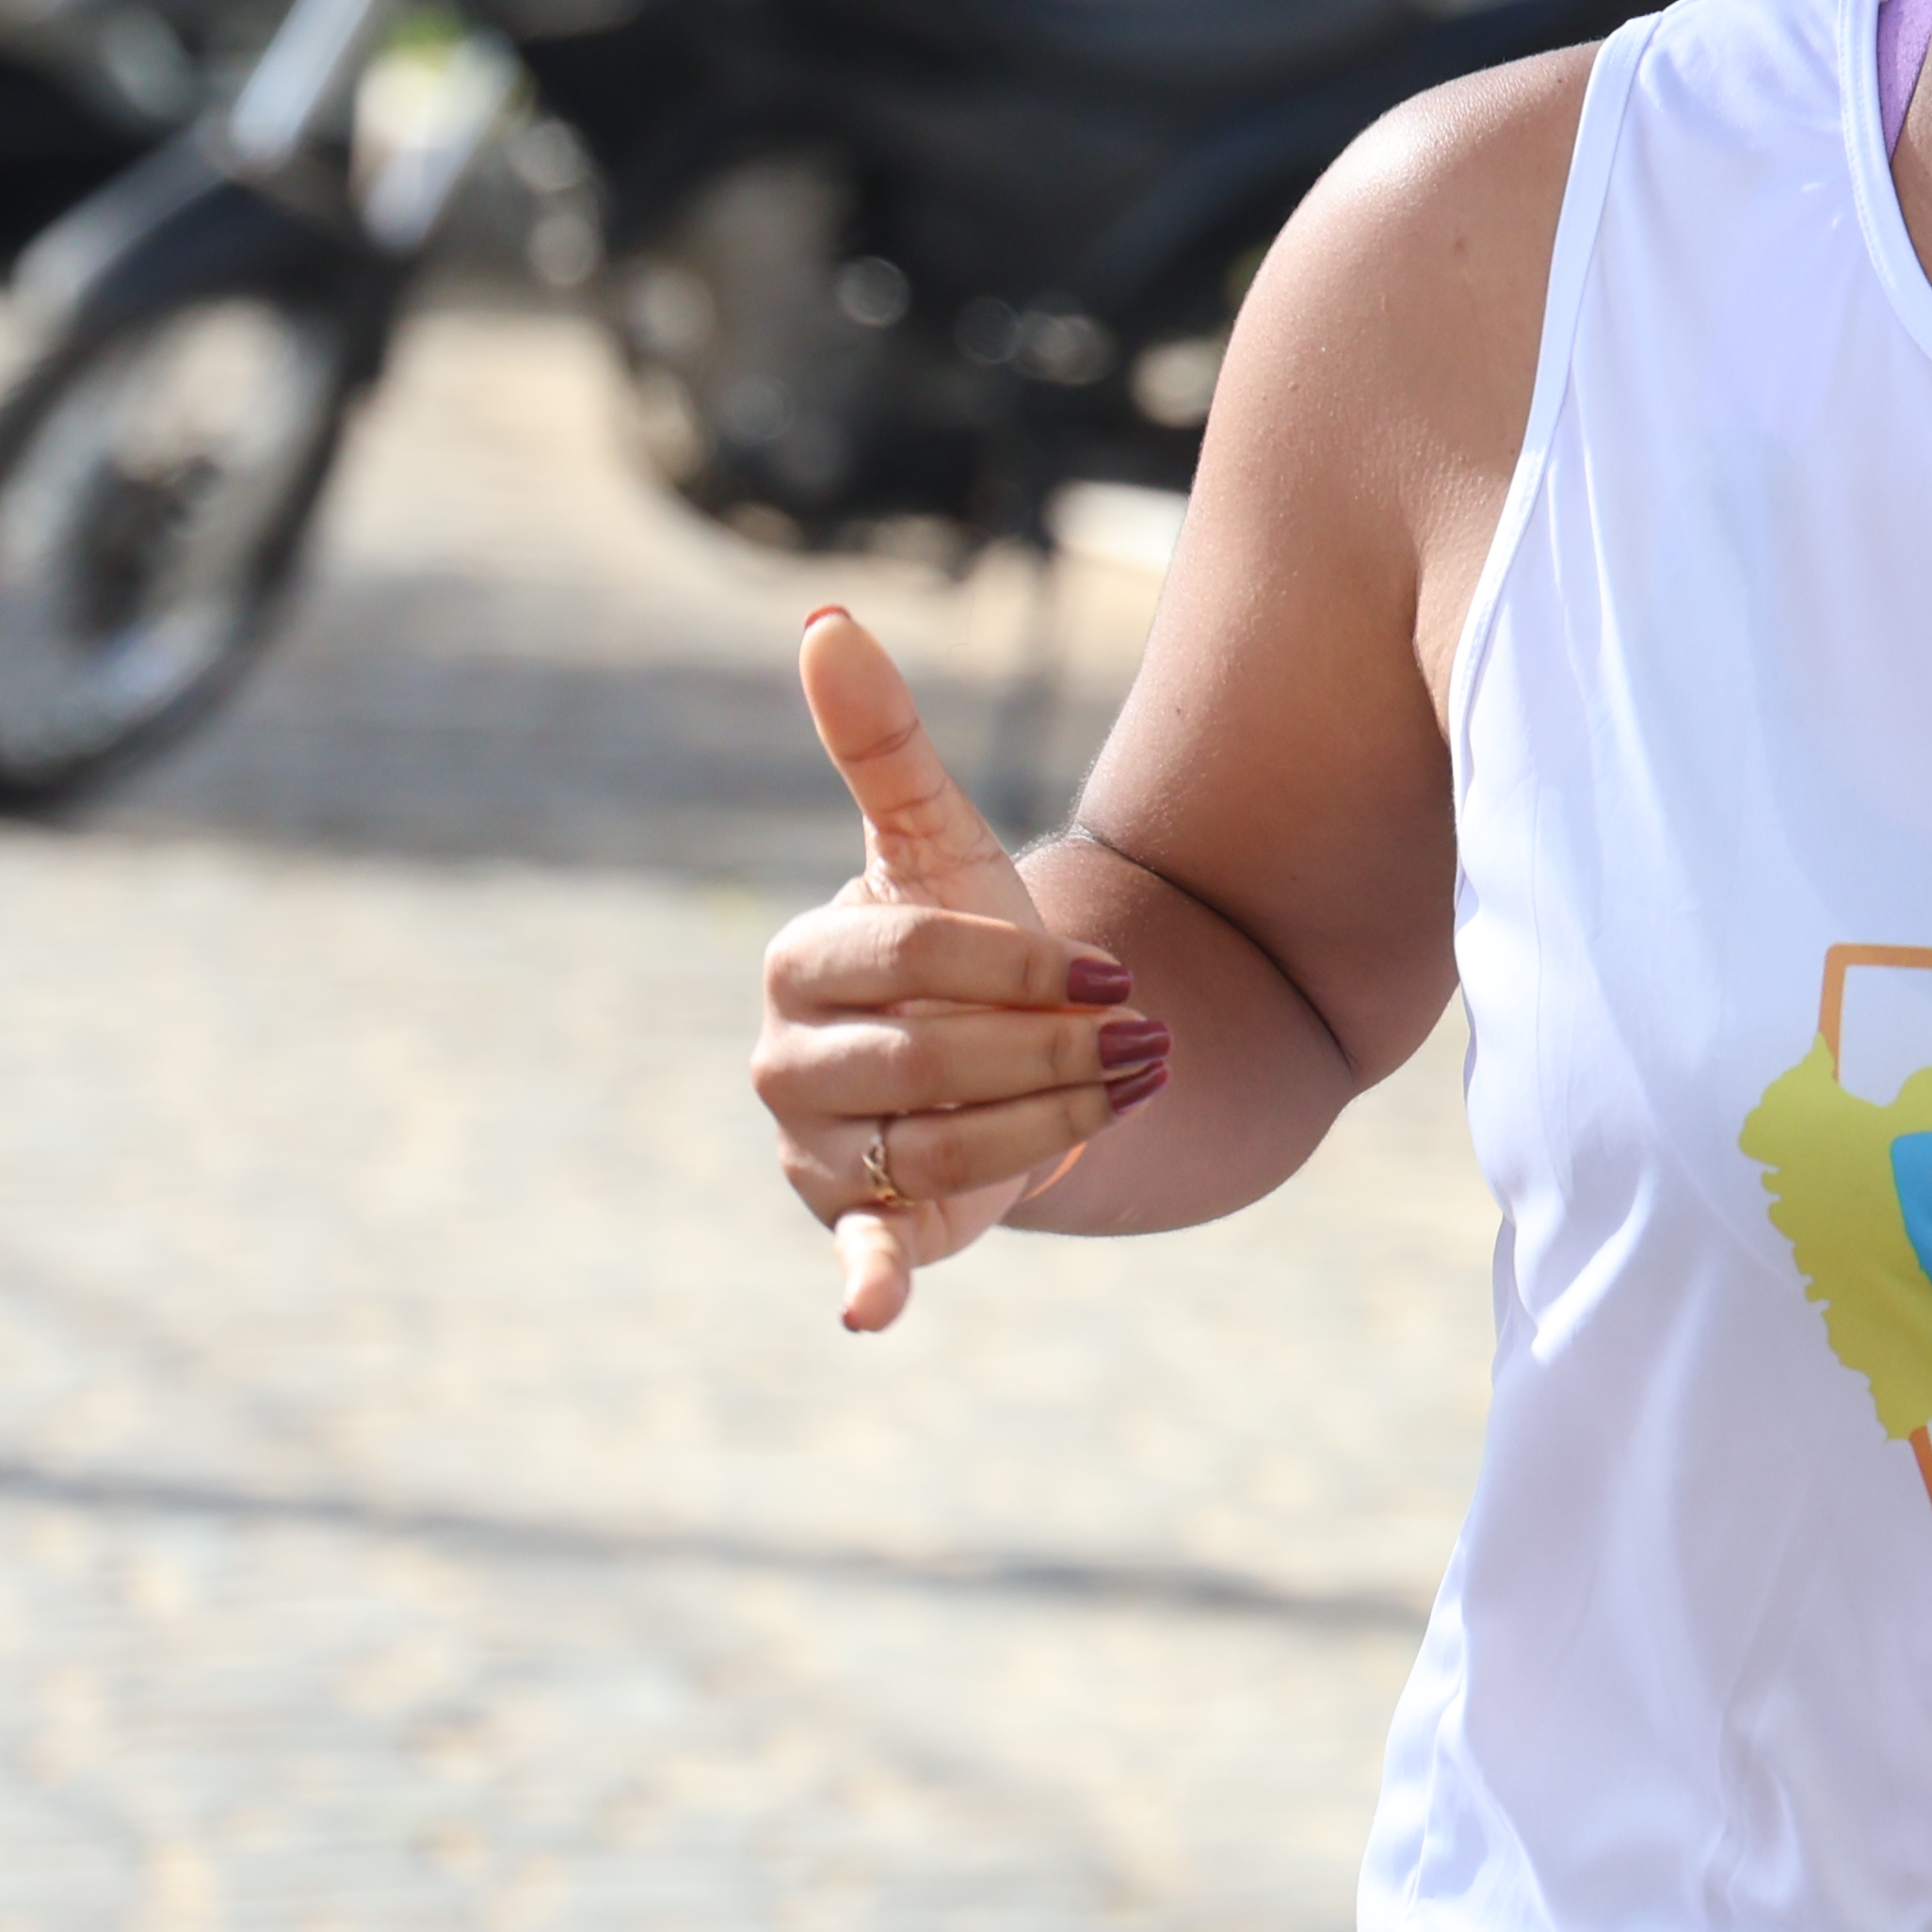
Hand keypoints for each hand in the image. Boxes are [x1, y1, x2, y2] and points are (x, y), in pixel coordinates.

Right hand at [747, 609, 1164, 1331]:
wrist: (999, 1052)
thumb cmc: (966, 939)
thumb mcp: (938, 840)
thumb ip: (881, 740)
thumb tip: (824, 617)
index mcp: (803, 961)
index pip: (918, 957)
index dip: (1027, 965)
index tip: (1113, 975)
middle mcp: (788, 1061)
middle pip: (936, 1055)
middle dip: (1056, 1049)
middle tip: (1143, 1040)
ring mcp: (819, 1151)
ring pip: (945, 1142)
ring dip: (1056, 1119)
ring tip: (1126, 1090)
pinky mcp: (861, 1224)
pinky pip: (859, 1255)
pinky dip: (869, 1284)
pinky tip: (871, 1313)